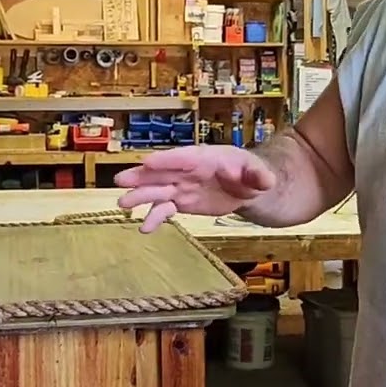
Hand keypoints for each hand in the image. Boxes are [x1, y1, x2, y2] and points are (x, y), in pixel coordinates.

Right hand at [114, 145, 276, 231]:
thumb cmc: (251, 173)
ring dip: (140, 197)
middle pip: (162, 172)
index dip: (167, 160)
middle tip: (121, 180)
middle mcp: (188, 171)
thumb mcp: (260, 173)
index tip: (148, 162)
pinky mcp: (182, 201)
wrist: (248, 187)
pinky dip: (155, 217)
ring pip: (158, 191)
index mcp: (205, 158)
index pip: (184, 158)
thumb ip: (260, 176)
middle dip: (142, 176)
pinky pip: (165, 209)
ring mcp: (182, 186)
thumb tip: (264, 180)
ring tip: (123, 204)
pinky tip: (144, 227)